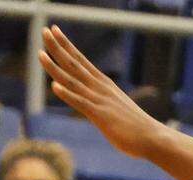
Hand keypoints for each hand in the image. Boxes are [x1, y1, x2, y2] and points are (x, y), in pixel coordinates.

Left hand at [39, 26, 164, 158]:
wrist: (152, 137)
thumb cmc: (136, 127)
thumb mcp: (117, 108)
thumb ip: (105, 103)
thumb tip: (99, 104)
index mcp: (104, 84)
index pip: (81, 60)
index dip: (66, 45)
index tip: (55, 30)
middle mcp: (100, 88)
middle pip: (74, 64)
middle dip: (57, 47)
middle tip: (44, 30)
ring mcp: (100, 101)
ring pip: (73, 81)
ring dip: (55, 67)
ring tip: (40, 53)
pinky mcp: (100, 116)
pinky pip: (80, 103)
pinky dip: (67, 94)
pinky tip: (54, 86)